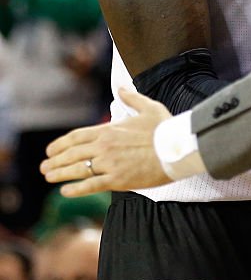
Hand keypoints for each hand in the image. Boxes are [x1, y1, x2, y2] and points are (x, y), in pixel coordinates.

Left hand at [40, 88, 172, 195]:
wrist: (177, 148)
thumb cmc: (165, 128)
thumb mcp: (149, 107)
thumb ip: (131, 98)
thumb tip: (122, 87)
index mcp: (109, 129)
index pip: (76, 136)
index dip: (60, 144)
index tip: (50, 150)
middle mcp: (104, 146)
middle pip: (72, 154)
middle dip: (55, 161)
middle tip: (44, 167)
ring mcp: (109, 164)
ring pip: (77, 170)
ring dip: (60, 174)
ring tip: (49, 177)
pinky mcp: (117, 180)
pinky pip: (91, 185)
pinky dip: (76, 189)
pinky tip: (65, 192)